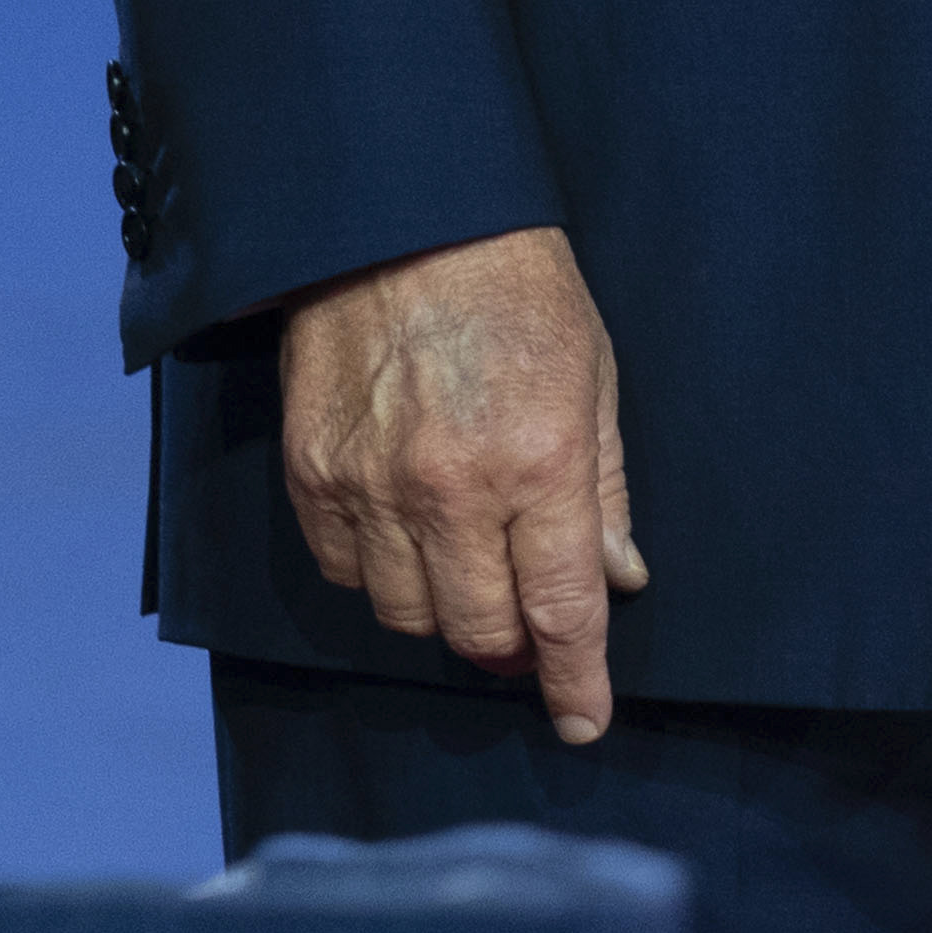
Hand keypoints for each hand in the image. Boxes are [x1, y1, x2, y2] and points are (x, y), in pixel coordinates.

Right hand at [278, 226, 648, 742]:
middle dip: (511, 647)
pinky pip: (345, 573)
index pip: (560, 611)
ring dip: (445, 610)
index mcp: (539, 463)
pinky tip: (404, 532)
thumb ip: (603, 488)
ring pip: (408, 616)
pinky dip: (378, 574)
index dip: (574, 679)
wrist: (403, 214)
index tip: (583, 718)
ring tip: (463, 565)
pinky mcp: (314, 472)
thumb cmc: (516, 288)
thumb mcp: (591, 377)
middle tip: (524, 626)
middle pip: (480, 631)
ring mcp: (373, 485)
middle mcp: (453, 489)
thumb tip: (617, 578)